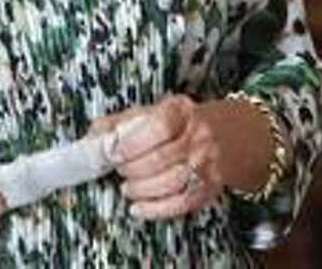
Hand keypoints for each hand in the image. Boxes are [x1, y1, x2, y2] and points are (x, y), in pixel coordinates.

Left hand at [92, 95, 221, 220]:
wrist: (229, 135)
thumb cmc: (184, 123)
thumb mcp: (154, 112)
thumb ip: (121, 123)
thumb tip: (92, 138)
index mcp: (183, 111)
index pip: (160, 125)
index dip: (134, 144)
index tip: (116, 153)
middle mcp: (199, 136)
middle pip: (162, 158)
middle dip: (133, 169)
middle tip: (121, 170)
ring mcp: (207, 163)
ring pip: (171, 182)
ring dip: (142, 190)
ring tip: (128, 188)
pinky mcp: (210, 187)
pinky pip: (182, 203)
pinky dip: (156, 210)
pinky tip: (138, 208)